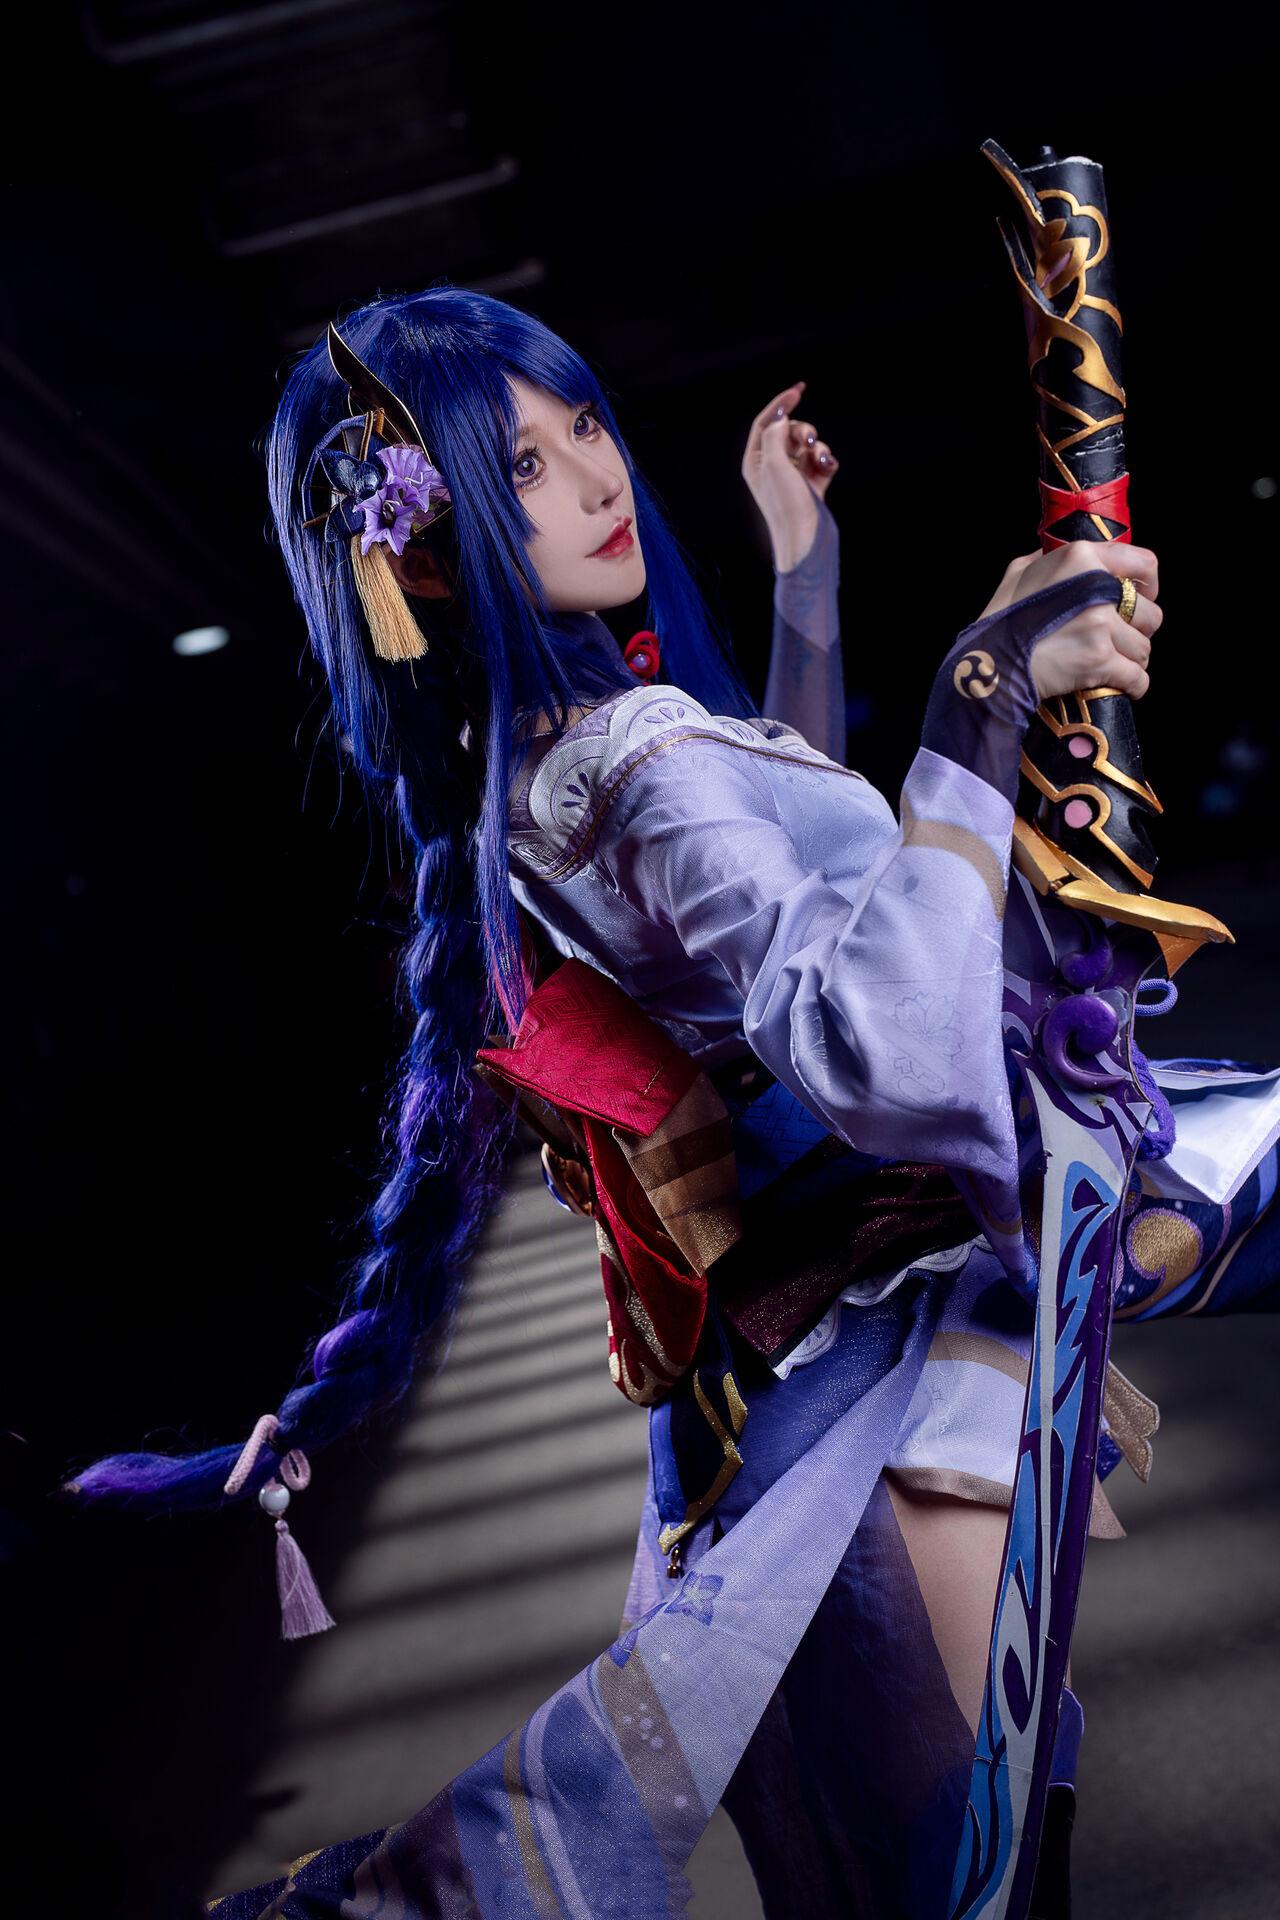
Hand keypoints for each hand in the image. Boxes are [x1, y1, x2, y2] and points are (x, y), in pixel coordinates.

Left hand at [741, 381, 839, 571]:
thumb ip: (775, 434)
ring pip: (809, 445)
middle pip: (789, 431)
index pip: (765, 423)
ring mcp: (793, 476)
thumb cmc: (786, 504)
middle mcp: (772, 467)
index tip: (799, 390)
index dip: (781, 404)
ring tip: (822, 459)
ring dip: (819, 447)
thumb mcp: (774, 463)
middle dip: (804, 431)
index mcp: (755, 462)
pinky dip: (827, 460)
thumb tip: (781, 417)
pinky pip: (822, 461)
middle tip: (811, 441)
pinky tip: (830, 468)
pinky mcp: (813, 485)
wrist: (806, 539)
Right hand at [981, 540, 1161, 701]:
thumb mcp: (1018, 574)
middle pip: (1150, 613)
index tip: (1142, 599)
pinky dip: (1134, 685)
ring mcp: (1100, 626)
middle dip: (1139, 630)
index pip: (1144, 564)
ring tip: (1114, 666)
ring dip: (1132, 660)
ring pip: (1143, 648)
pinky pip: (1137, 677)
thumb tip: (1056, 556)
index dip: (1149, 585)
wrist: (988, 665)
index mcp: (1082, 558)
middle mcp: (1097, 589)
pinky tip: (1125, 687)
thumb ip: (1045, 560)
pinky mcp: (1100, 660)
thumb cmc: (1000, 620)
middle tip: (1121, 640)